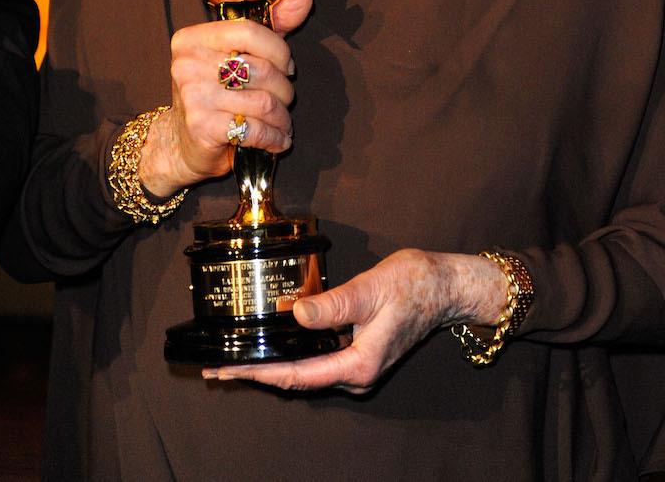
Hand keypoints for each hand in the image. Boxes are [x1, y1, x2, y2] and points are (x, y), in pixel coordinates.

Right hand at [139, 0, 312, 197]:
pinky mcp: (201, 127)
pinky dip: (275, 138)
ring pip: (264, 102)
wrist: (182, 143)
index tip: (287, 67)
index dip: (279, 50)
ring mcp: (193, 96)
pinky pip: (255, 129)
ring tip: (282, 122)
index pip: (250, 31)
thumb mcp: (242, 53)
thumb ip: (274, 24)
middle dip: (284, 89)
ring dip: (282, 117)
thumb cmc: (217, 93)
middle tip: (284, 100)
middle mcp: (188, 63)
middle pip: (262, 69)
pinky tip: (278, 140)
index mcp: (193, 38)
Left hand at [202, 249, 507, 392]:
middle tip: (218, 368)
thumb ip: (331, 305)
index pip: (296, 375)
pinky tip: (276, 346)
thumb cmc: (414, 284)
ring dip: (273, 365)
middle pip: (297, 379)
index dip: (258, 372)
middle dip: (257, 373)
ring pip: (306, 372)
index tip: (227, 370)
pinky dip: (293, 356)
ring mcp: (359, 366)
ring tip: (237, 359)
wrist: (446, 285)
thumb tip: (294, 314)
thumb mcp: (369, 289)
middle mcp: (357, 375)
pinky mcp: (361, 354)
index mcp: (358, 365)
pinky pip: (318, 361)